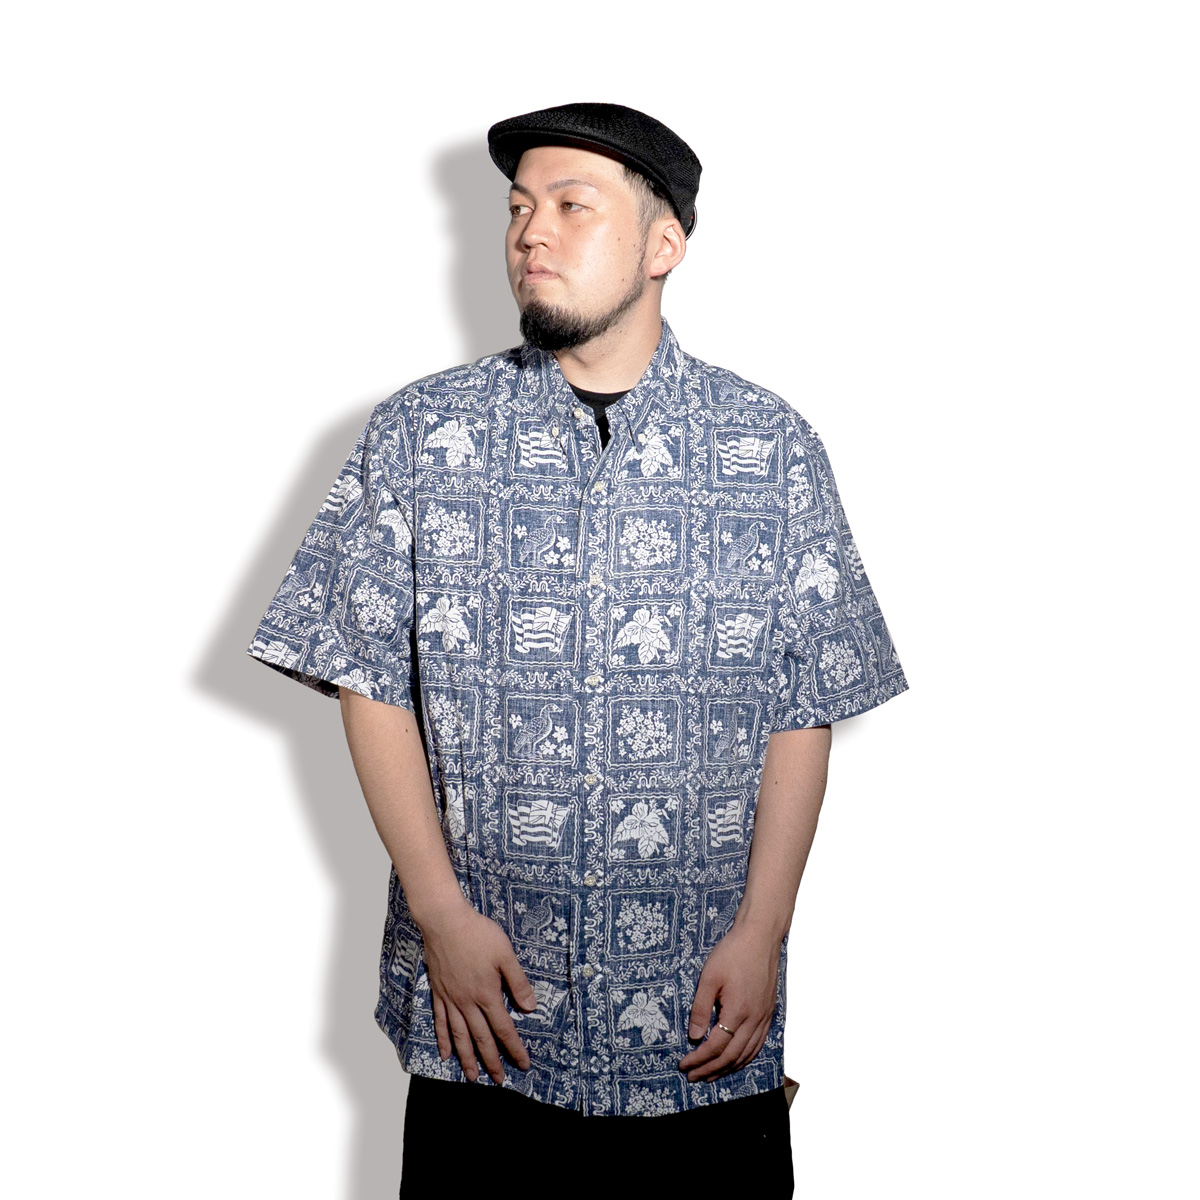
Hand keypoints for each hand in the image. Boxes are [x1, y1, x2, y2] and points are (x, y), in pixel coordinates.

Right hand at [419, 900, 538, 1084]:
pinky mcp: (438, 993)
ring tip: (472, 1076)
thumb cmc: (478, 934)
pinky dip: (443, 1039)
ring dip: (467, 1058)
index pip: (504, 1028)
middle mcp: (468, 1003)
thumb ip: (518, 982)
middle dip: (492, 1061)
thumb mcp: (505, 954)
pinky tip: (445, 1053)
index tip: (523, 1064)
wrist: (445, 922)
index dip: (514, 1048)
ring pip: (460, 1036)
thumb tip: (530, 1008)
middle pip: (481, 1038)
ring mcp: (450, 999)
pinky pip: (440, 1022)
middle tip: (498, 1080)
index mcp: (487, 994)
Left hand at [678, 921, 781, 1082]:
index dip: (699, 1059)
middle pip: (732, 1056)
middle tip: (693, 1077)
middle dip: (710, 1069)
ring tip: (710, 1076)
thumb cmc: (733, 953)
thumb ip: (700, 1008)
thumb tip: (694, 1036)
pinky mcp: (768, 1013)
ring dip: (727, 1068)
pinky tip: (735, 1061)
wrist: (760, 937)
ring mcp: (764, 1018)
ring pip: (747, 1054)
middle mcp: (754, 1019)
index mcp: (738, 1011)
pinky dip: (745, 1058)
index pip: (716, 1046)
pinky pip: (758, 1044)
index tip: (684, 1065)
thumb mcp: (709, 977)